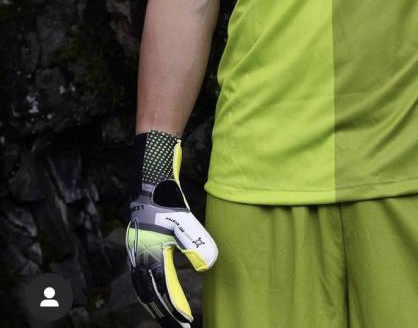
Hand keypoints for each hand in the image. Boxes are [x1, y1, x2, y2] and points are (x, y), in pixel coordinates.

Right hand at [126, 131, 217, 325]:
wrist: (149, 177)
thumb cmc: (166, 198)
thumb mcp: (183, 220)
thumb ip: (195, 243)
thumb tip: (208, 266)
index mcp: (149, 255)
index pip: (162, 291)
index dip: (175, 309)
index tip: (186, 321)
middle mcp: (139, 258)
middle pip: (149, 295)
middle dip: (163, 312)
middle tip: (177, 325)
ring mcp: (136, 251)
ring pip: (143, 287)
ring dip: (155, 303)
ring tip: (166, 315)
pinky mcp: (138, 244)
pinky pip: (141, 275)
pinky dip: (149, 288)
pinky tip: (158, 288)